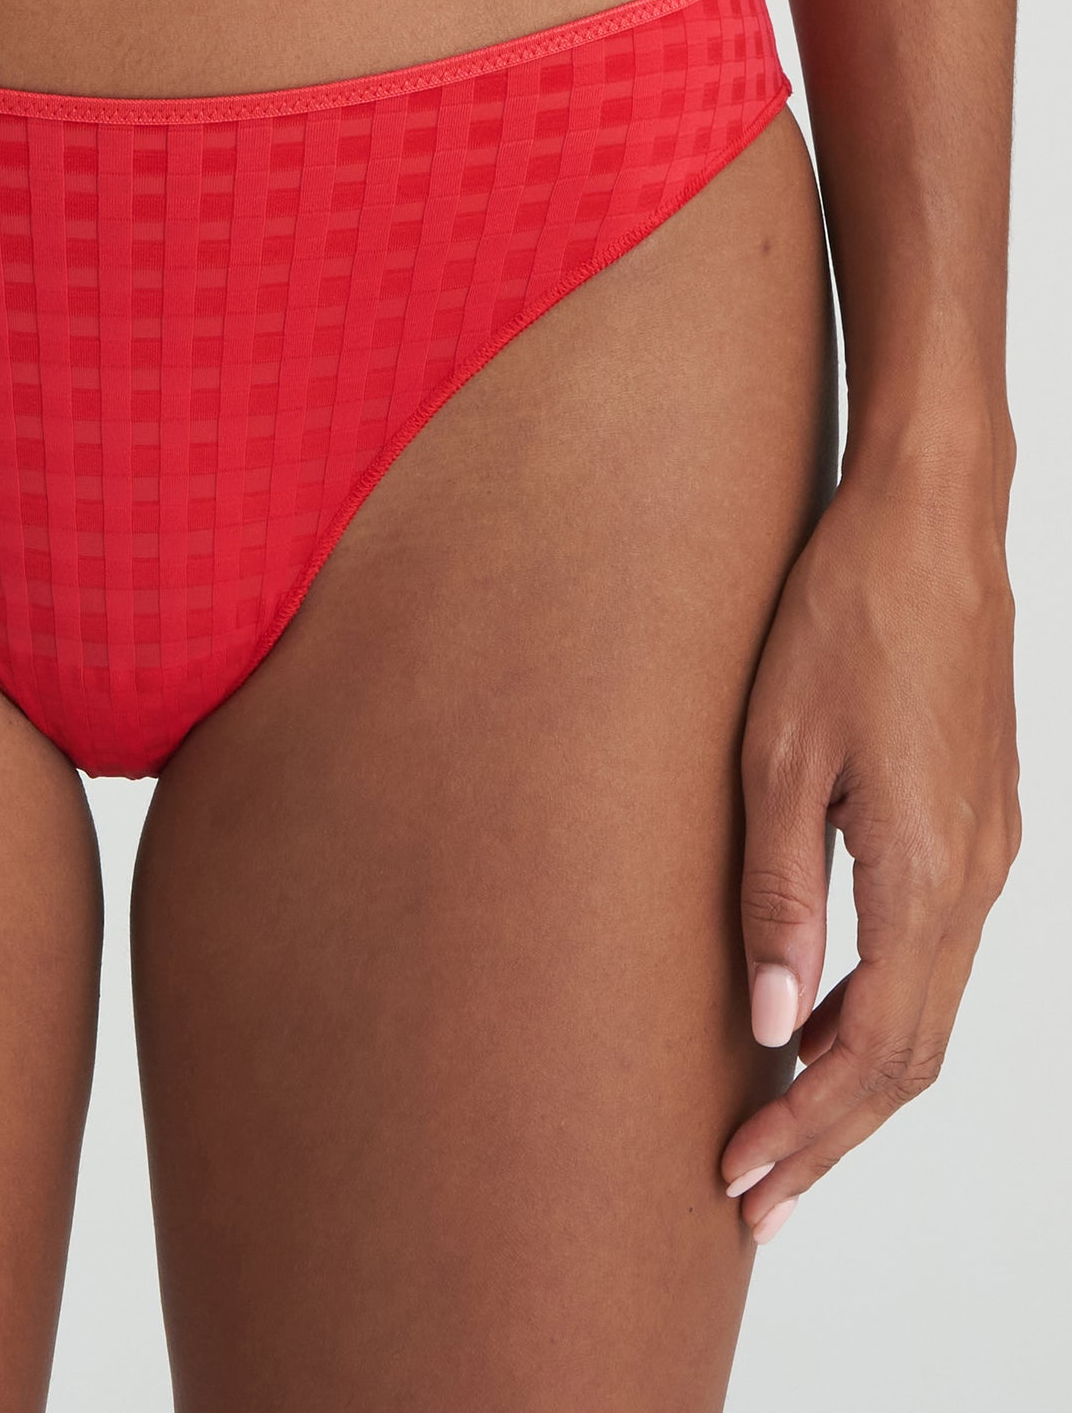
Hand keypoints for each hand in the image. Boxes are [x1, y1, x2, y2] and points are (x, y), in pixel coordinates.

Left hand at [719, 443, 1019, 1242]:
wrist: (928, 527)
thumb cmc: (841, 622)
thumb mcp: (778, 756)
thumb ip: (777, 893)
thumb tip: (768, 1022)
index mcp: (926, 875)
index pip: (874, 1052)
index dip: (808, 1128)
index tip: (742, 1181)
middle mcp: (974, 881)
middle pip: (910, 1054)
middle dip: (830, 1133)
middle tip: (755, 1198)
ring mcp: (984, 852)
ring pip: (927, 1009)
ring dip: (852, 1079)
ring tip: (776, 1129)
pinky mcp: (973, 821)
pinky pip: (931, 953)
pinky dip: (875, 1010)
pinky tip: (817, 1016)